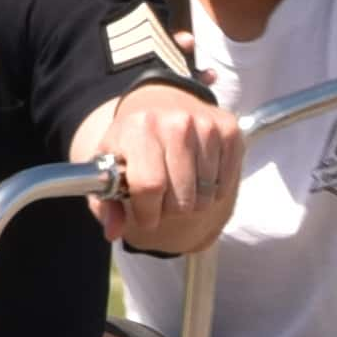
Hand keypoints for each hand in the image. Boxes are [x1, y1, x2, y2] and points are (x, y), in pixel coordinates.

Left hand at [76, 81, 239, 246]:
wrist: (161, 105)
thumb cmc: (133, 145)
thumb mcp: (111, 169)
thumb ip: (106, 203)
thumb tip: (112, 232)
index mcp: (138, 127)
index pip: (149, 186)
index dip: (147, 212)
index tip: (146, 217)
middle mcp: (176, 122)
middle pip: (181, 199)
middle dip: (169, 210)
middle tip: (162, 198)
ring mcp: (206, 125)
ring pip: (204, 198)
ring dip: (191, 202)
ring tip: (179, 185)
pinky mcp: (229, 131)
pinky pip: (224, 187)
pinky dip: (211, 192)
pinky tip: (198, 176)